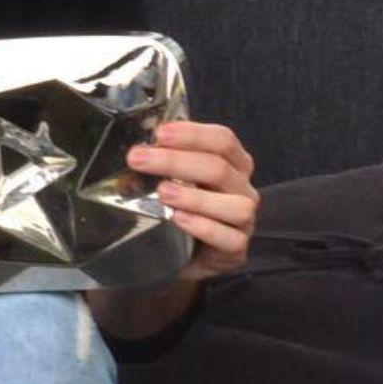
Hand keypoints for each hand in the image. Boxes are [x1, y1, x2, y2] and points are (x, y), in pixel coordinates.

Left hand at [127, 121, 259, 282]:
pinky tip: (178, 218)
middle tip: (139, 160)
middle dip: (175, 161)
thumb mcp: (176, 175)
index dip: (192, 134)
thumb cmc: (181, 204)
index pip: (222, 139)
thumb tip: (138, 146)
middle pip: (219, 168)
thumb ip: (165, 157)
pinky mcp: (237, 249)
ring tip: (162, 192)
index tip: (159, 134)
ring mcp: (244, 220)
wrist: (184, 249)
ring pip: (234, 205)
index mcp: (232, 162)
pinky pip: (230, 239)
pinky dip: (204, 227)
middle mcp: (242, 187)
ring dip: (195, 197)